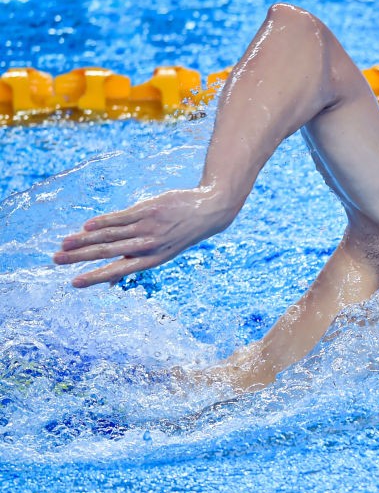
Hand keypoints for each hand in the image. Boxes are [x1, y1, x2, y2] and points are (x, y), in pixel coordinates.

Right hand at [53, 186, 235, 287]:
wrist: (207, 211)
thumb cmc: (180, 234)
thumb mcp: (163, 253)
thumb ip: (135, 262)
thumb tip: (110, 282)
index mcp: (152, 260)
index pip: (118, 270)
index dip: (95, 277)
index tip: (74, 283)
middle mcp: (149, 245)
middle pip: (108, 252)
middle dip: (80, 257)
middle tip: (57, 260)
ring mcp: (148, 227)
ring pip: (110, 235)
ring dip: (84, 239)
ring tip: (64, 243)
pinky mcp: (148, 210)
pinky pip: (120, 217)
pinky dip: (102, 222)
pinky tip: (86, 226)